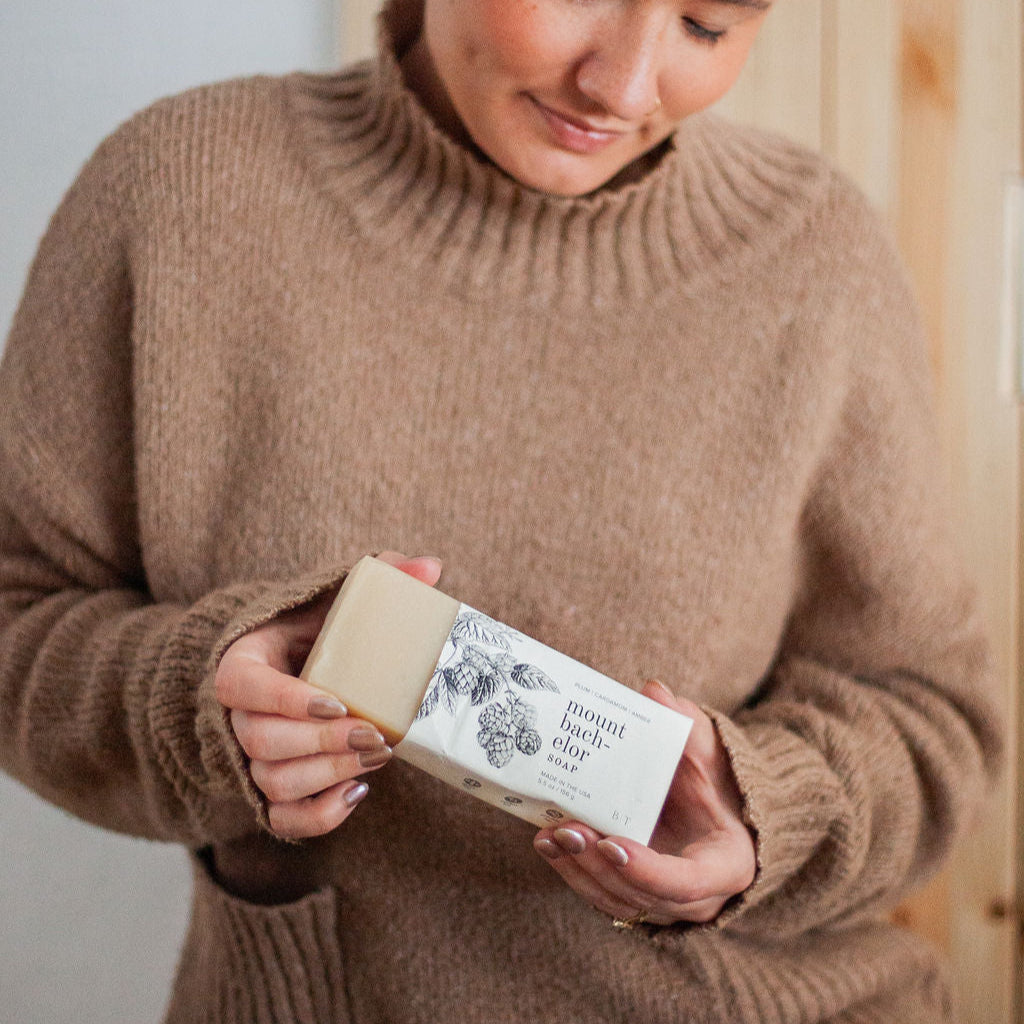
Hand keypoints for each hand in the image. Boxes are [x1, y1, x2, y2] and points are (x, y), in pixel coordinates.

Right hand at [215, 551, 442, 838]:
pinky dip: (319, 816)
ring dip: (327, 776)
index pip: (242, 687)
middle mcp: (237, 713)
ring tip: (377, 758)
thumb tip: (431, 568)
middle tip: (372, 735)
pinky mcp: (271, 788)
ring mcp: (250, 755)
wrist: (299, 660)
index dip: (286, 701)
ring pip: (272, 782)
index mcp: (243, 660)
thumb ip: (381, 573)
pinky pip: (282, 818)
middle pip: (259, 742)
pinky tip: (358, 793)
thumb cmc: (319, 624)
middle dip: (321, 744)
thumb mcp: (339, 593)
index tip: (338, 703)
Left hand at [532, 679, 755, 925]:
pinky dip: (574, 872)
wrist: (713, 809)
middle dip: (600, 866)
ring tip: (549, 836)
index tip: (612, 843)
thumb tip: (654, 691)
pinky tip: (548, 843)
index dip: (648, 871)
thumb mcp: (708, 753)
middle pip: (642, 896)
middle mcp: (699, 899)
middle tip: (567, 830)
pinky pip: (603, 896)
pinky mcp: (637, 899)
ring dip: (579, 871)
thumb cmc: (714, 781)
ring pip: (617, 901)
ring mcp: (666, 905)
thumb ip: (686, 726)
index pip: (687, 883)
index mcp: (726, 865)